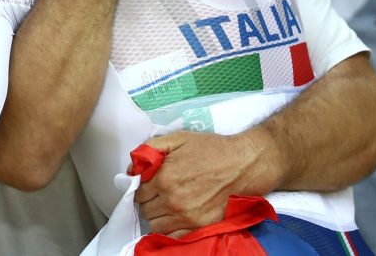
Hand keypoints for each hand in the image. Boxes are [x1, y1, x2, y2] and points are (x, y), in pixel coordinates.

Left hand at [132, 130, 274, 236]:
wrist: (243, 164)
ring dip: (157, 215)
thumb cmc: (211, 149)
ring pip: (156, 224)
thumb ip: (150, 150)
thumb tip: (132, 168)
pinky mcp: (200, 226)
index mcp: (164, 177)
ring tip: (167, 205)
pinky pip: (173, 236)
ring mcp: (187, 216)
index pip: (138, 192)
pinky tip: (175, 218)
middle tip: (158, 193)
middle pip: (145, 209)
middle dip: (148, 201)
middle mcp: (173, 200)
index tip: (148, 184)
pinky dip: (170, 229)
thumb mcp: (177, 139)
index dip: (141, 187)